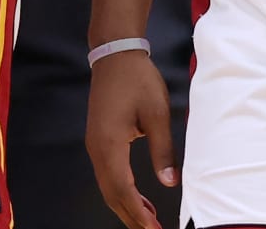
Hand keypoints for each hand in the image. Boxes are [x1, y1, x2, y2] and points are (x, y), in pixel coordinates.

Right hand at [86, 50, 176, 228]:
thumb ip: (163, 150)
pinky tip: (136, 196)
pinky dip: (120, 189)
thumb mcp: (157, 113)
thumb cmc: (137, 80)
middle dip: (130, 215)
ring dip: (125, 204)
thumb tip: (170, 182)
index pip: (121, 189)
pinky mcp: (98, 138)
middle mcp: (97, 148)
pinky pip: (107, 172)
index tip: (153, 227)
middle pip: (110, 192)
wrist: (115, 54)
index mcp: (109, 143)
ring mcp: (95, 143)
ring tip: (148, 219)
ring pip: (107, 185)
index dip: (137, 212)